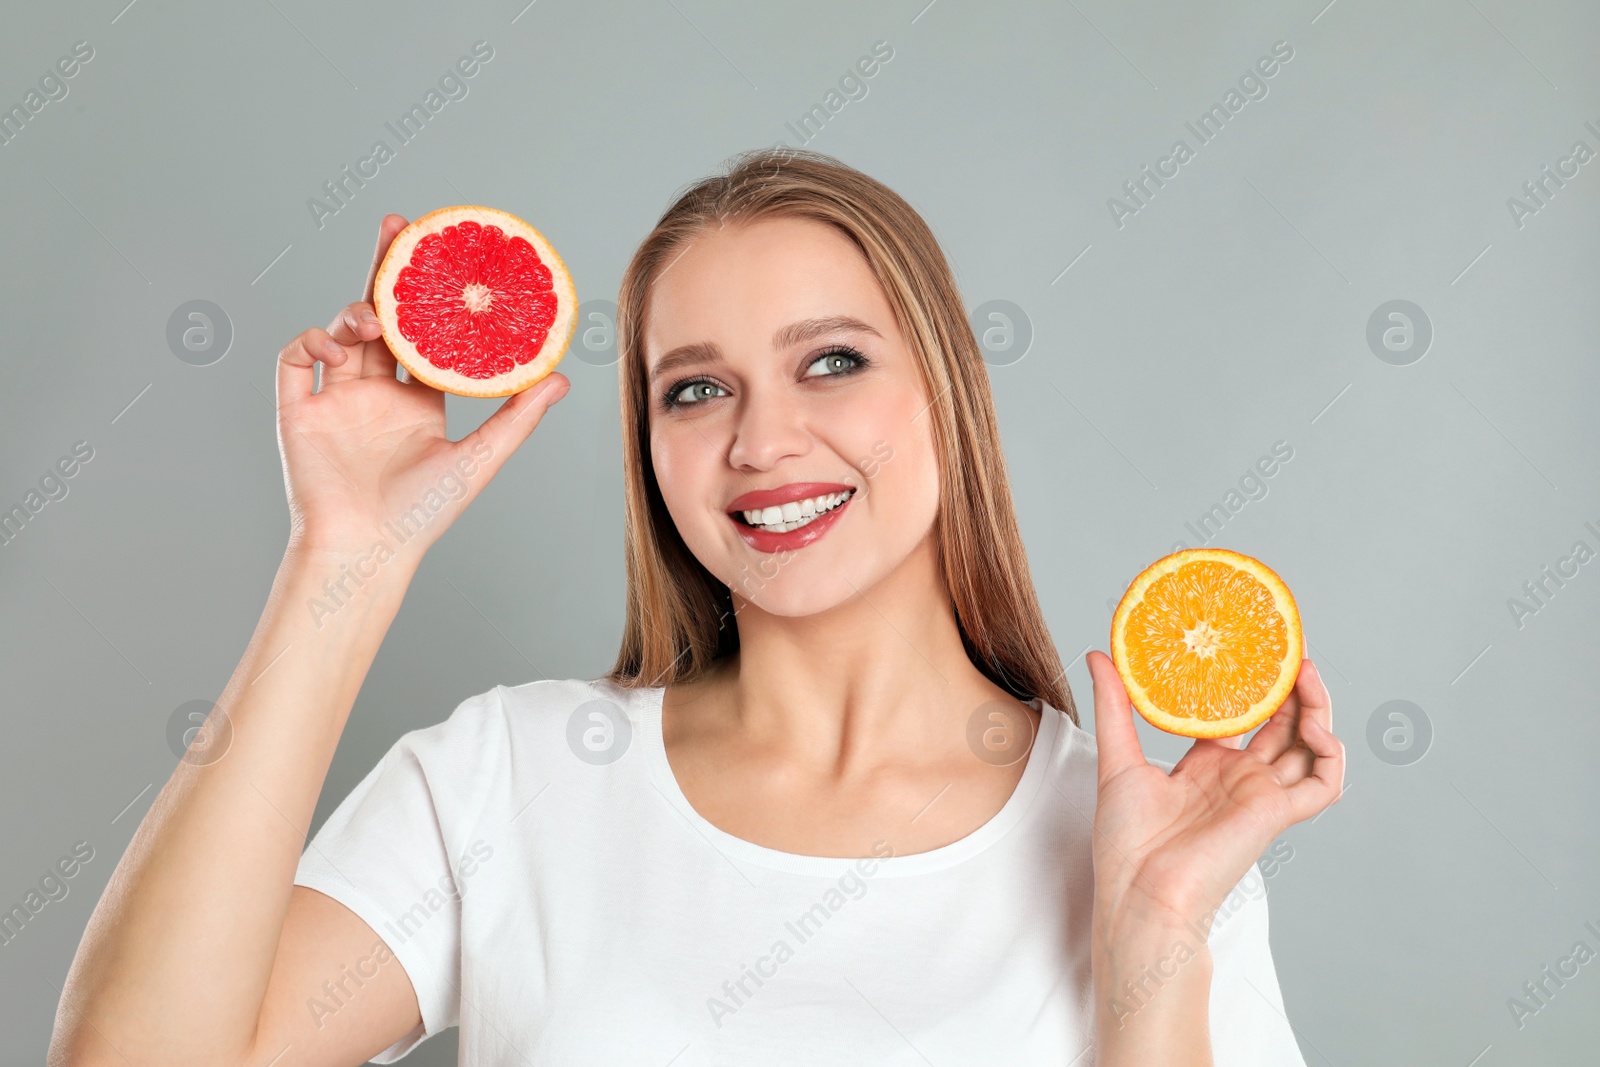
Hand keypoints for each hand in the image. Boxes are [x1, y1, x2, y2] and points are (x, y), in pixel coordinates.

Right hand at [274, 213, 569, 558]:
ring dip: (355, 312)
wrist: (366, 549)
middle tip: (398, 227)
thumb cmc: (421, 516)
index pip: (425, 335)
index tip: (443, 256)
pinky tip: (337, 345)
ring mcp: (337, 401)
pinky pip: (296, 359)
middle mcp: (377, 396)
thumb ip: (518, 418)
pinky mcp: (299, 411)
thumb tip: (561, 378)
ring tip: (373, 317)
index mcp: (418, 404)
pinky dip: (312, 340)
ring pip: (341, 333)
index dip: (430, 297)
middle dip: (385, 270)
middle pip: (381, 317)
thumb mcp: (479, 459)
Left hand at [1084, 648, 1343, 934]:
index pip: (1238, 717)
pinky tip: (1318, 728)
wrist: (1141, 893)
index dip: (1248, 685)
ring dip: (1316, 710)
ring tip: (1304, 673)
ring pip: (1308, 747)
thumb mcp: (1117, 760)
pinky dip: (1331, 756)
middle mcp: (1238, 778)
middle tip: (1288, 649)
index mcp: (1205, 767)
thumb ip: (1114, 706)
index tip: (1247, 649)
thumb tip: (1099, 655)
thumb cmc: (1126, 842)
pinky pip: (1324, 785)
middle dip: (1288, 688)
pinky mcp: (1276, 814)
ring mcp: (1260, 795)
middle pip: (1280, 726)